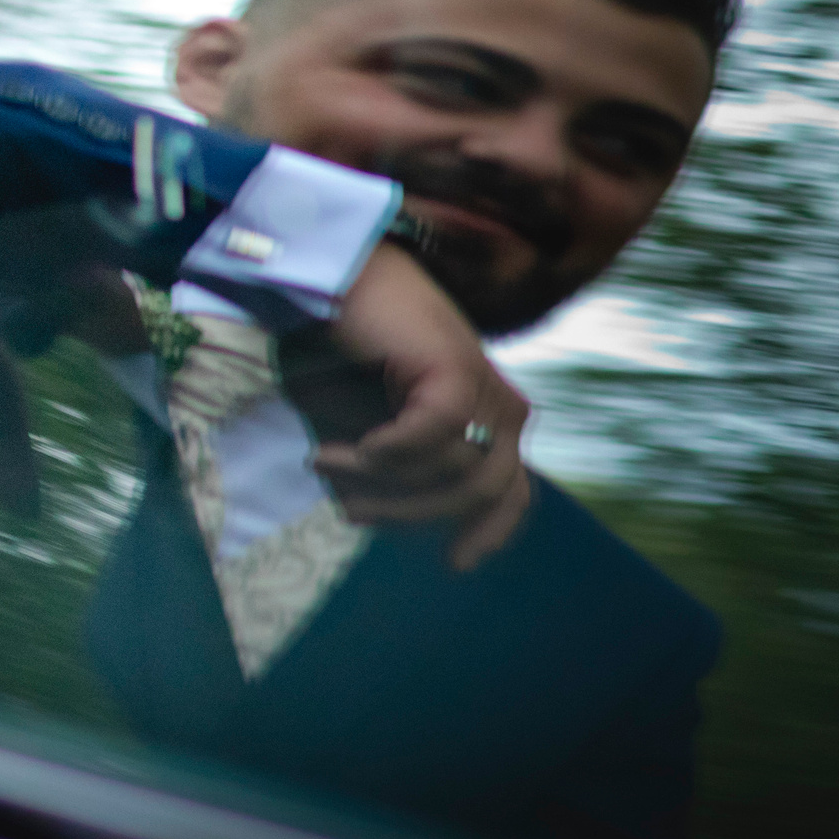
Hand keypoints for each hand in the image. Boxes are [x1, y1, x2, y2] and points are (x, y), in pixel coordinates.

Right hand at [299, 242, 531, 570]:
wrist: (326, 274)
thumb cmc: (336, 342)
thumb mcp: (366, 419)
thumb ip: (388, 463)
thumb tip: (374, 516)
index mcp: (487, 411)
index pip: (512, 489)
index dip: (491, 531)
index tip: (454, 564)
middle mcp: (499, 401)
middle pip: (484, 493)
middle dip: (412, 513)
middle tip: (348, 508)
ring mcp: (483, 386)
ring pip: (457, 474)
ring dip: (384, 484)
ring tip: (325, 464)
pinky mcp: (456, 373)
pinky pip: (432, 441)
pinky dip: (382, 454)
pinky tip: (342, 448)